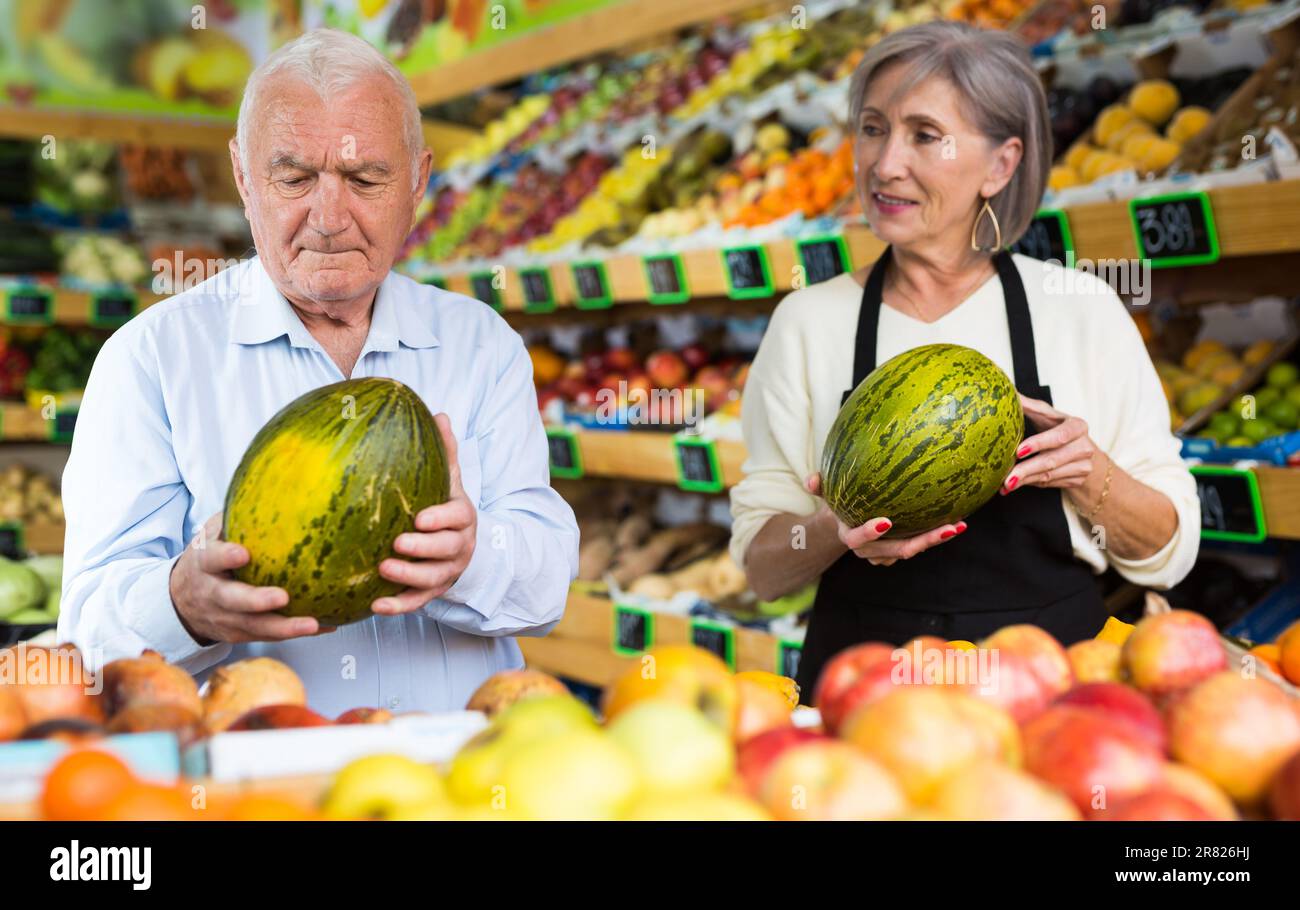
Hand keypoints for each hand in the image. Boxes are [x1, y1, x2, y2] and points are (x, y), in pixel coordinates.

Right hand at [169, 512, 328, 643]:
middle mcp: (212, 593)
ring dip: (285, 627)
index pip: (211, 558)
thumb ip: (233, 517)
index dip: (225, 556)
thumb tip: (271, 483)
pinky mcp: (239, 634)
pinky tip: (326, 626)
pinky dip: (295, 631)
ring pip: (254, 626)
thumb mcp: (210, 534)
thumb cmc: (208, 559)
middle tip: (282, 597)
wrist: (180, 601)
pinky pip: (269, 635)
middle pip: (232, 600)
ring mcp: (225, 618)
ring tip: (314, 624)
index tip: (243, 553)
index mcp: (204, 563)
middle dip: (257, 601)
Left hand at [372, 413, 476, 614]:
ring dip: (409, 577)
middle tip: (396, 544)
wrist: (460, 544)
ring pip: (432, 579)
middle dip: (422, 550)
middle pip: (446, 551)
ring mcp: (447, 571)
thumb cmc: (445, 506)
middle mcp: (459, 546)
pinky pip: (418, 602)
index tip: (419, 517)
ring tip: (382, 570)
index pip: (458, 517)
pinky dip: (399, 606)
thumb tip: (440, 413)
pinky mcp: (433, 592)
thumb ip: (446, 452)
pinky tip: (376, 606)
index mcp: (462, 517)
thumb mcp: (449, 480)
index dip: (441, 519)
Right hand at [805, 473, 965, 566]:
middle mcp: (869, 551)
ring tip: (958, 525)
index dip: (869, 532)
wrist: (844, 524)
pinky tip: (957, 521)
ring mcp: (886, 555)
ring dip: (934, 540)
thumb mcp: (826, 493)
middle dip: (923, 542)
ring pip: (912, 550)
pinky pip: (918, 545)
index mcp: (849, 536)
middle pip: (897, 551)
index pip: (857, 538)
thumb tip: (810, 480)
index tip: (885, 521)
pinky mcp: (899, 552)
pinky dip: (935, 536)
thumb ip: (819, 485)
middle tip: (947, 528)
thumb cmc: (838, 502)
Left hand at [1002, 395, 1100, 495]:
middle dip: (1027, 470)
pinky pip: (1049, 485)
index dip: (1039, 443)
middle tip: (1006, 478)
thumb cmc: (1058, 428)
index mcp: (1078, 426)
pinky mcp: (1077, 481)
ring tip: (1004, 485)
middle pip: (1052, 461)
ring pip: (1049, 476)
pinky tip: (1012, 487)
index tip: (1018, 450)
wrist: (1080, 450)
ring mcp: (1083, 467)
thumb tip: (1007, 392)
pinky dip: (1029, 485)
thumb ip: (1030, 406)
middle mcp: (1085, 447)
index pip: (1059, 436)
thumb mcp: (1047, 415)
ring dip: (1025, 481)